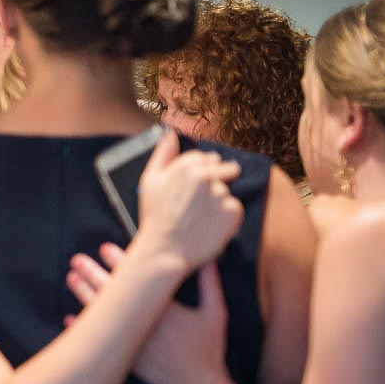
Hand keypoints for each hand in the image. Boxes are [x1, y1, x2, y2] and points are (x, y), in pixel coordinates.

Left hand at [67, 245, 229, 383]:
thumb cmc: (208, 348)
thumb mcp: (214, 313)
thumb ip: (210, 285)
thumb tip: (208, 259)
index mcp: (163, 308)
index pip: (136, 278)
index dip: (119, 261)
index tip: (105, 248)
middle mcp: (143, 322)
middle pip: (112, 292)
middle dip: (92, 273)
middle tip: (77, 260)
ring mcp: (132, 341)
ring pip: (102, 313)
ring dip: (84, 294)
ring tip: (72, 279)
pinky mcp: (125, 357)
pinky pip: (98, 340)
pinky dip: (83, 329)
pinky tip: (67, 319)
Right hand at [132, 129, 244, 270]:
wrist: (164, 250)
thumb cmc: (155, 216)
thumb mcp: (150, 181)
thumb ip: (162, 154)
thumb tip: (170, 133)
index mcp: (187, 167)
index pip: (205, 159)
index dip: (200, 172)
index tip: (194, 187)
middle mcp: (206, 177)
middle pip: (224, 169)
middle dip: (217, 180)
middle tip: (201, 202)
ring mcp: (221, 194)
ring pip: (226, 191)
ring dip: (218, 201)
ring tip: (200, 218)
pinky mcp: (232, 212)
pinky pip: (234, 208)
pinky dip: (226, 217)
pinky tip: (209, 225)